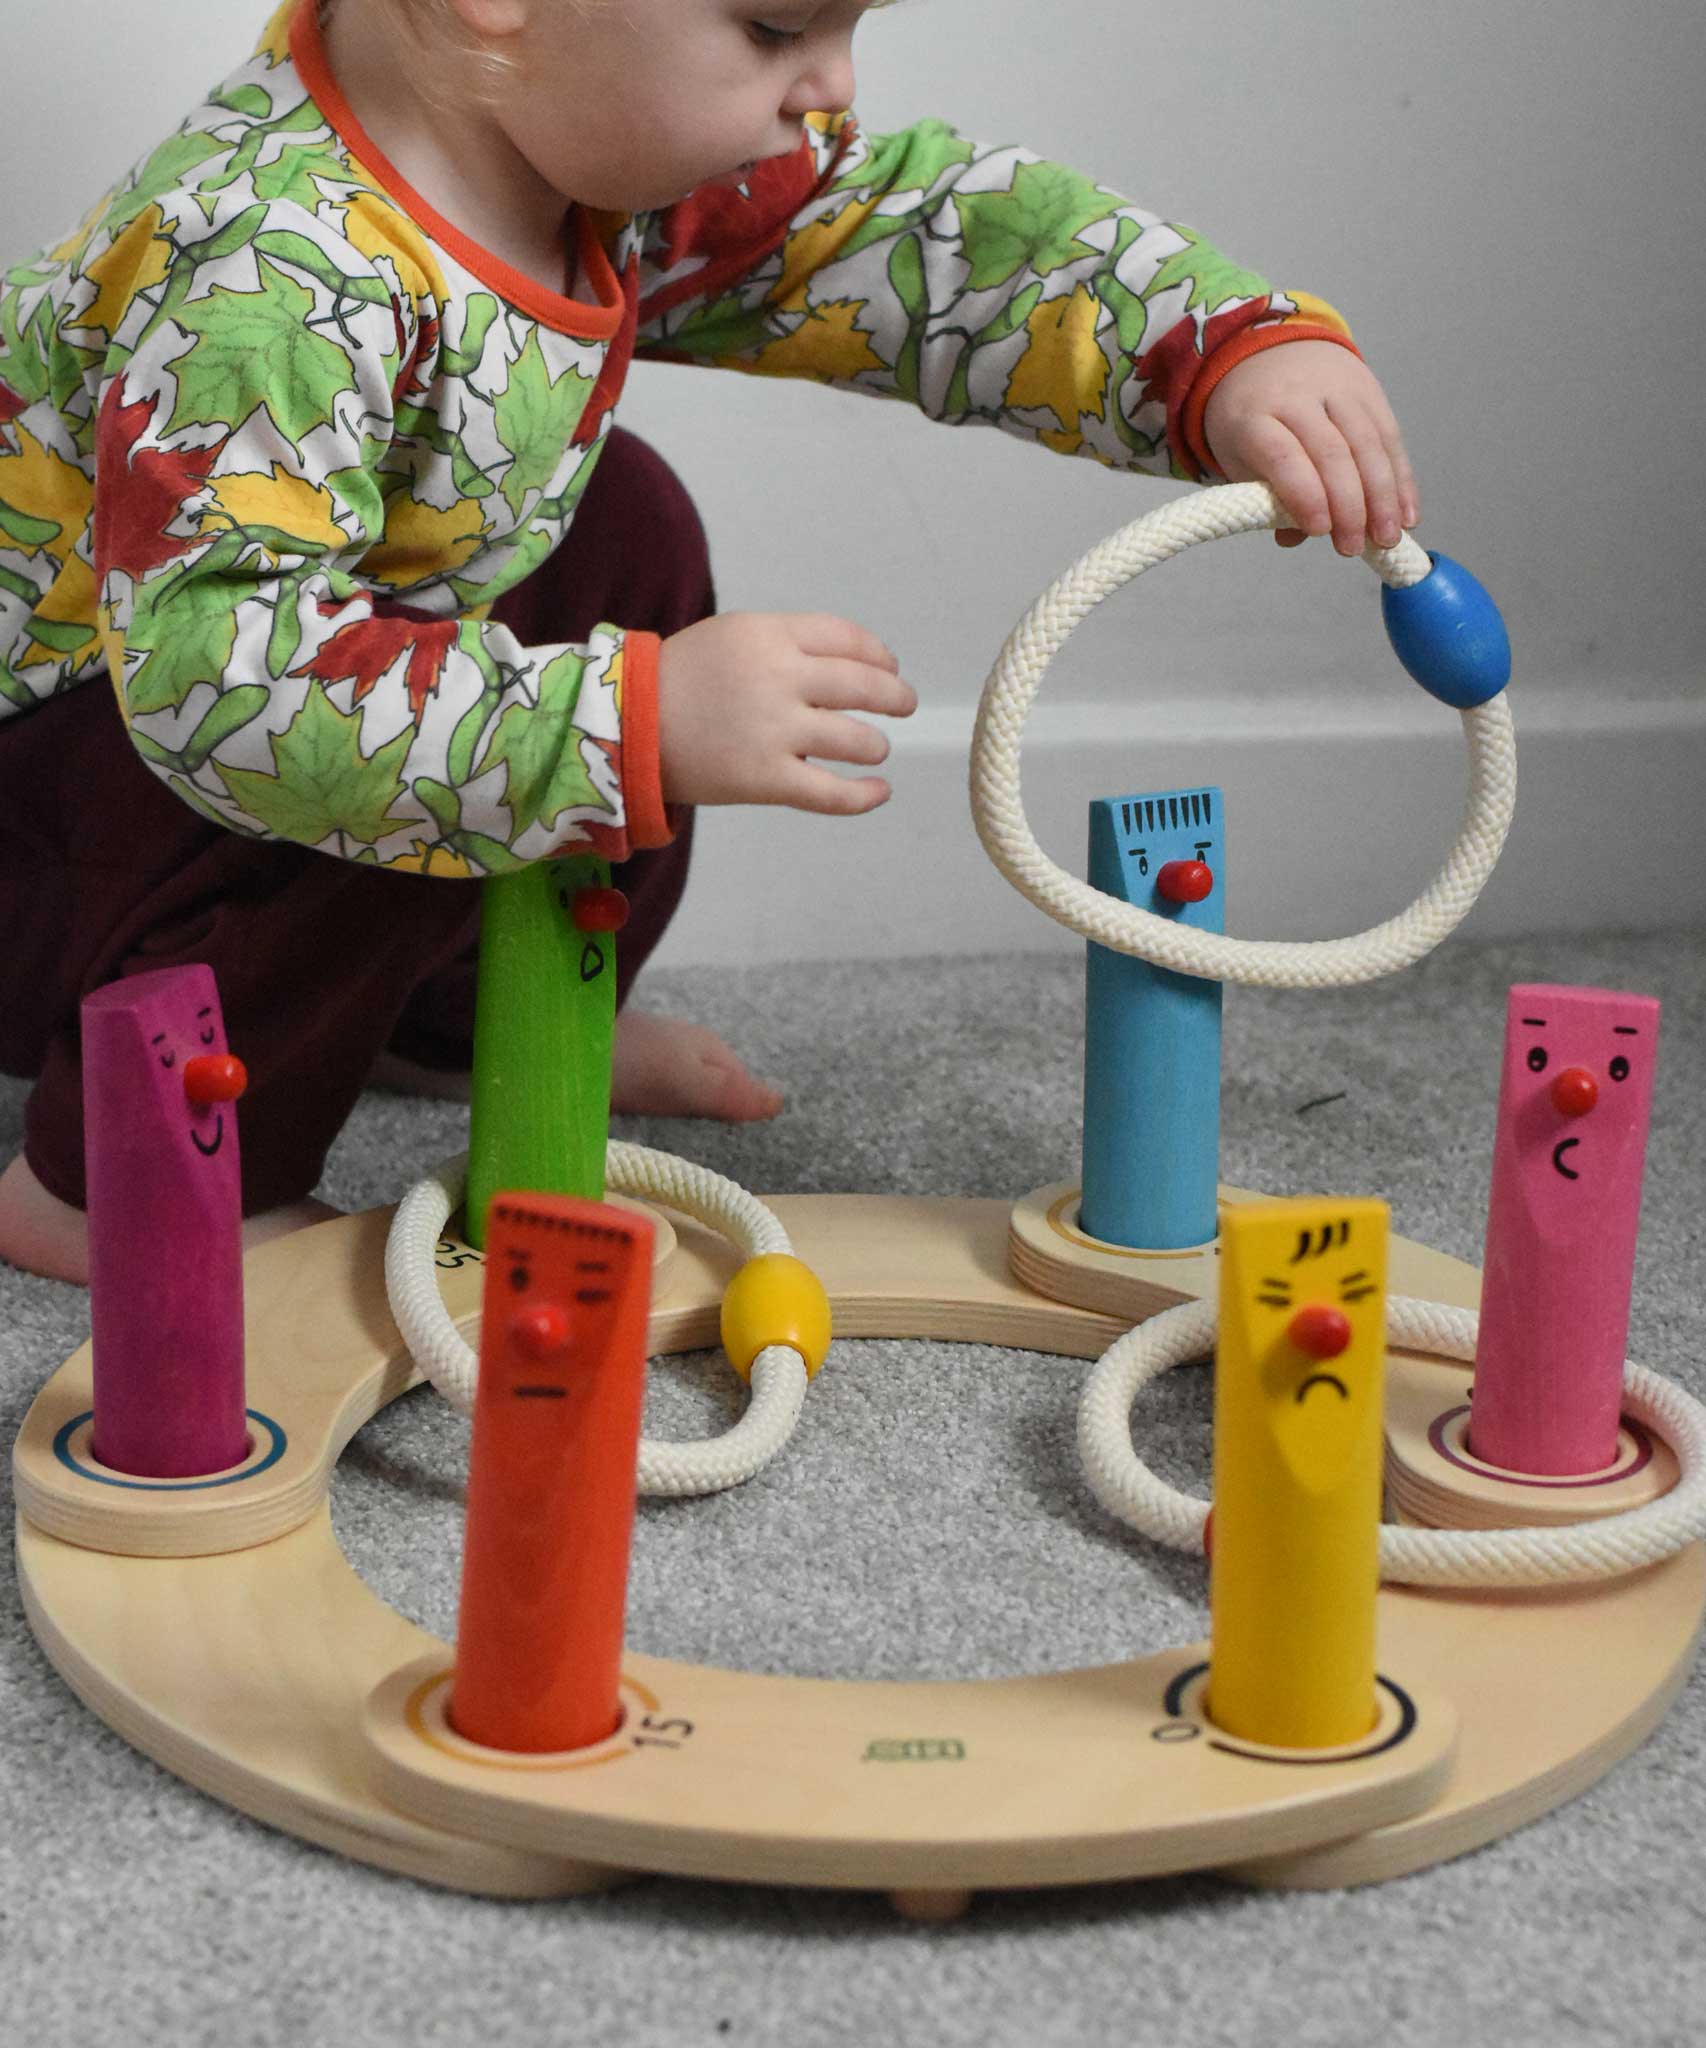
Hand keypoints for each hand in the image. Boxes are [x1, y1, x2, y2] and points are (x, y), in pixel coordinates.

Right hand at [656, 611, 917, 813]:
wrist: (624, 724)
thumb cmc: (676, 681)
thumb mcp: (730, 637)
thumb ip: (783, 645)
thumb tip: (843, 665)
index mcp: (770, 636)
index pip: (846, 638)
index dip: (878, 655)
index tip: (889, 666)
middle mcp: (778, 678)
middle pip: (862, 685)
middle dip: (893, 696)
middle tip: (903, 704)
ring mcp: (774, 730)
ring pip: (856, 739)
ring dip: (874, 744)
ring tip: (874, 748)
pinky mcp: (765, 779)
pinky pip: (831, 793)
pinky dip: (864, 795)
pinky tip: (880, 791)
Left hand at [1202, 340, 1418, 554]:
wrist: (1267, 350)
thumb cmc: (1251, 417)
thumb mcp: (1239, 457)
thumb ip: (1266, 498)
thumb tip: (1295, 537)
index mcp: (1255, 415)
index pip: (1283, 455)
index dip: (1305, 494)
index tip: (1321, 531)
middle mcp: (1298, 396)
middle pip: (1332, 452)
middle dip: (1349, 506)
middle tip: (1353, 547)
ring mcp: (1337, 389)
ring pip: (1368, 444)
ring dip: (1383, 497)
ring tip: (1388, 537)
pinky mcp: (1369, 388)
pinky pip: (1390, 437)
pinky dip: (1401, 479)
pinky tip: (1407, 513)